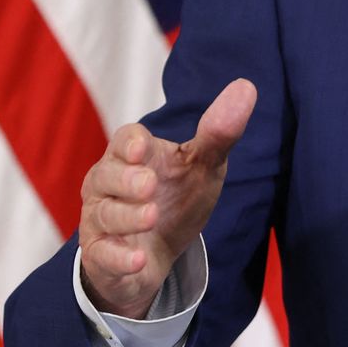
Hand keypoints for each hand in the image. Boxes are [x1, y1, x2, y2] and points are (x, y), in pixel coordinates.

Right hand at [78, 78, 257, 318]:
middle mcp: (108, 184)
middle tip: (149, 185)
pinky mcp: (100, 254)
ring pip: (104, 214)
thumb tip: (247, 86)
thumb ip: (219, 132)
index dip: (130, 143)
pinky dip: (120, 258)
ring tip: (151, 217)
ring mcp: (100, 219)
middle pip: (106, 175)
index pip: (124, 139)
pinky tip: (138, 260)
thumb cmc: (176, 198)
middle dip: (126, 180)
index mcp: (133, 155)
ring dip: (128, 217)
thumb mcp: (202, 166)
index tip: (142, 149)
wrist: (157, 254)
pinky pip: (102, 255)